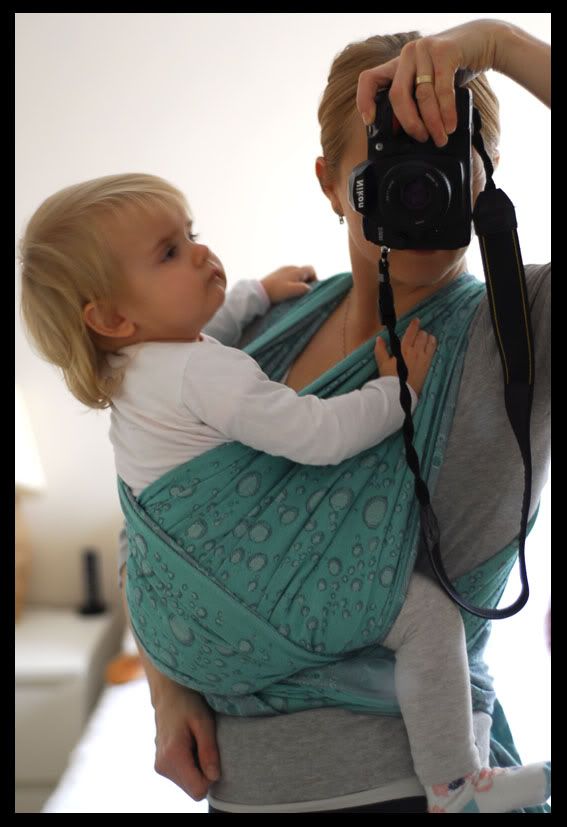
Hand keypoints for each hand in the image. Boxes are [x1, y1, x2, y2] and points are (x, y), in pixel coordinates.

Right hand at [152, 682, 220, 801]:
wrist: (168, 692)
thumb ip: (208, 750)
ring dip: (197, 767)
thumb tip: (214, 777)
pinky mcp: (161, 764)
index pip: (198, 790)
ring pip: (188, 783)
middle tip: (203, 744)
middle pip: (193, 788)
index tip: (211, 754)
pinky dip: (190, 763)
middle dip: (203, 771)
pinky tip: (189, 744)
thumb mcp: (204, 722)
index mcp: (172, 756)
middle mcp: (162, 765)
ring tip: (196, 742)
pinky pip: (182, 775)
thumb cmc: (188, 702)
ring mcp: (159, 765)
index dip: (210, 776)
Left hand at [261, 265, 316, 303]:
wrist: (258, 292)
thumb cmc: (276, 291)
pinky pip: (288, 277)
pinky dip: (290, 283)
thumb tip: (310, 288)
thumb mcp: (292, 290)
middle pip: (304, 272)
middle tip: (303, 293)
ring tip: (293, 294)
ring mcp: (282, 270)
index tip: (311, 289)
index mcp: (296, 270)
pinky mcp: (276, 275)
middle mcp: (290, 267)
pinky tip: (285, 292)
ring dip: (298, 283)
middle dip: (306, 282)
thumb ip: (304, 288)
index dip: (314, 278)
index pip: (311, 269)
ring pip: (296, 275)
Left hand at [356, 19, 505, 145]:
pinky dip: (446, 112)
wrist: (483, 41)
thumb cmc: (453, 66)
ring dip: (432, 122)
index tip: (370, 122)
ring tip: (440, 138)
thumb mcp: (428, 82)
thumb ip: (414, 100)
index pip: (370, 79)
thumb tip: (402, 130)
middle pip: (397, 95)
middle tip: (421, 138)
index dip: (365, 101)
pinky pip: (442, 89)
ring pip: (422, 95)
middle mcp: (407, 54)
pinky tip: (450, 125)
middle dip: (409, 123)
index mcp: (398, 63)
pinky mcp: (445, 51)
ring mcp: (425, 49)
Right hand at [374, 318, 436, 396]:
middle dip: (420, 332)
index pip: (410, 333)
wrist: (400, 391)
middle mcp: (414, 351)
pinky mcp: (427, 364)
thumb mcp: (382, 363)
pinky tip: (432, 343)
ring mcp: (423, 357)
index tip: (416, 320)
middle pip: (421, 336)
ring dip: (427, 337)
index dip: (414, 325)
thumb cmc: (389, 377)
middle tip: (419, 332)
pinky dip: (432, 344)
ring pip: (428, 341)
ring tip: (426, 337)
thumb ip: (380, 349)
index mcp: (403, 349)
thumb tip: (379, 338)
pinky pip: (433, 350)